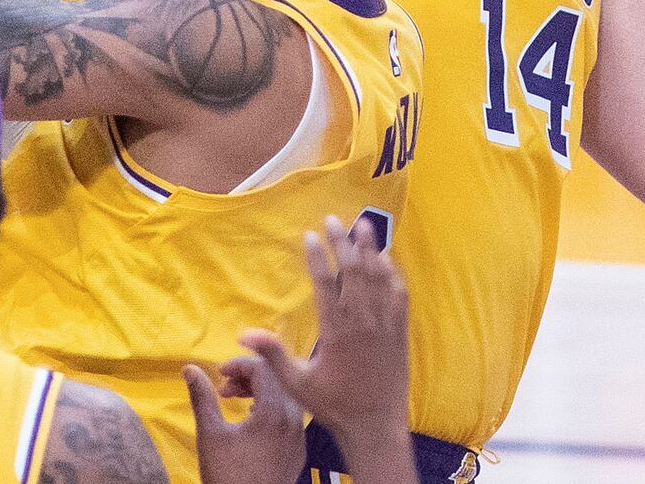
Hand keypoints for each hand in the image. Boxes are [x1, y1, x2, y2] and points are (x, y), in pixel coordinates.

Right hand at [185, 356, 304, 483]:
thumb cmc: (228, 478)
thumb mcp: (210, 435)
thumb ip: (202, 397)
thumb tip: (190, 369)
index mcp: (274, 413)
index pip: (262, 368)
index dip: (238, 364)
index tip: (218, 373)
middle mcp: (293, 421)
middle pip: (276, 378)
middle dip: (248, 376)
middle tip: (224, 387)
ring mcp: (299, 438)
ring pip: (284, 396)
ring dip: (260, 390)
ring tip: (234, 400)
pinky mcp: (299, 452)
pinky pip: (289, 416)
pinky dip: (271, 407)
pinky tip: (250, 419)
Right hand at [235, 216, 407, 444]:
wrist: (376, 426)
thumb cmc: (334, 405)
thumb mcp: (297, 383)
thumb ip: (273, 355)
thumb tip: (244, 334)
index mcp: (335, 331)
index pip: (325, 283)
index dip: (317, 256)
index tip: (310, 234)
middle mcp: (361, 321)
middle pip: (352, 271)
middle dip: (342, 241)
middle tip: (333, 219)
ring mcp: (384, 324)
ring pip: (377, 277)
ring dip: (369, 248)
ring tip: (363, 224)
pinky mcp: (400, 331)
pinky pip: (398, 294)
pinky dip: (392, 273)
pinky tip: (386, 258)